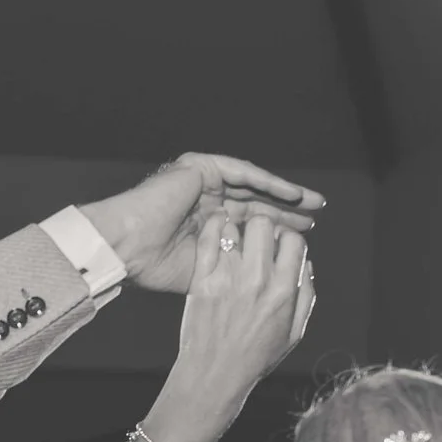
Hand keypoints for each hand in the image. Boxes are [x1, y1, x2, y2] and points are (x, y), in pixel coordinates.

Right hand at [81, 154, 324, 295]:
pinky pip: (241, 173)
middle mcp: (205, 200)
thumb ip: (234, 264)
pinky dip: (267, 182)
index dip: (275, 232)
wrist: (127, 249)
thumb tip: (271, 272)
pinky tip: (291, 193)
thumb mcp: (207, 270)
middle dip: (286, 210)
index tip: (302, 241)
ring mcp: (202, 182)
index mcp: (203, 223)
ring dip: (283, 194)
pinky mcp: (199, 168)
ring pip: (252, 185)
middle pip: (255, 202)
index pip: (247, 225)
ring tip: (311, 203)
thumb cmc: (156, 266)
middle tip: (315, 216)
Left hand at [165, 215, 314, 413]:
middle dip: (263, 226)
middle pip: (264, 223)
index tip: (279, 247)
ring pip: (235, 226)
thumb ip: (305, 296)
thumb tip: (306, 265)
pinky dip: (213, 226)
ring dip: (236, 228)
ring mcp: (228, 278)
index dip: (287, 238)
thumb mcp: (293, 332)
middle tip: (256, 238)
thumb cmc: (255, 356)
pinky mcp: (203, 280)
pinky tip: (216, 229)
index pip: (294, 240)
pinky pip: (208, 238)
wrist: (214, 375)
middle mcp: (258, 280)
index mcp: (284, 291)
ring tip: (234, 238)